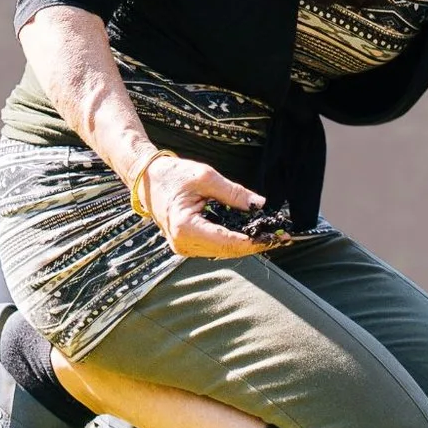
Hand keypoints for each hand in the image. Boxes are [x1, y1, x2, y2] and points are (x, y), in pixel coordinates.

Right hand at [141, 154, 271, 258]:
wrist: (146, 180)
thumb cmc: (173, 175)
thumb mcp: (206, 176)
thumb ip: (233, 192)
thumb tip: (260, 204)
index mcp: (185, 227)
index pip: (226, 241)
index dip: (253, 241)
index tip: (275, 237)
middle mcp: (182, 243)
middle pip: (227, 250)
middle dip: (254, 244)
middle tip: (280, 237)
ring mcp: (183, 247)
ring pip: (222, 251)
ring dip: (246, 245)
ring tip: (270, 235)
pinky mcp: (187, 245)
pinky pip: (215, 247)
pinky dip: (233, 242)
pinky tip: (251, 234)